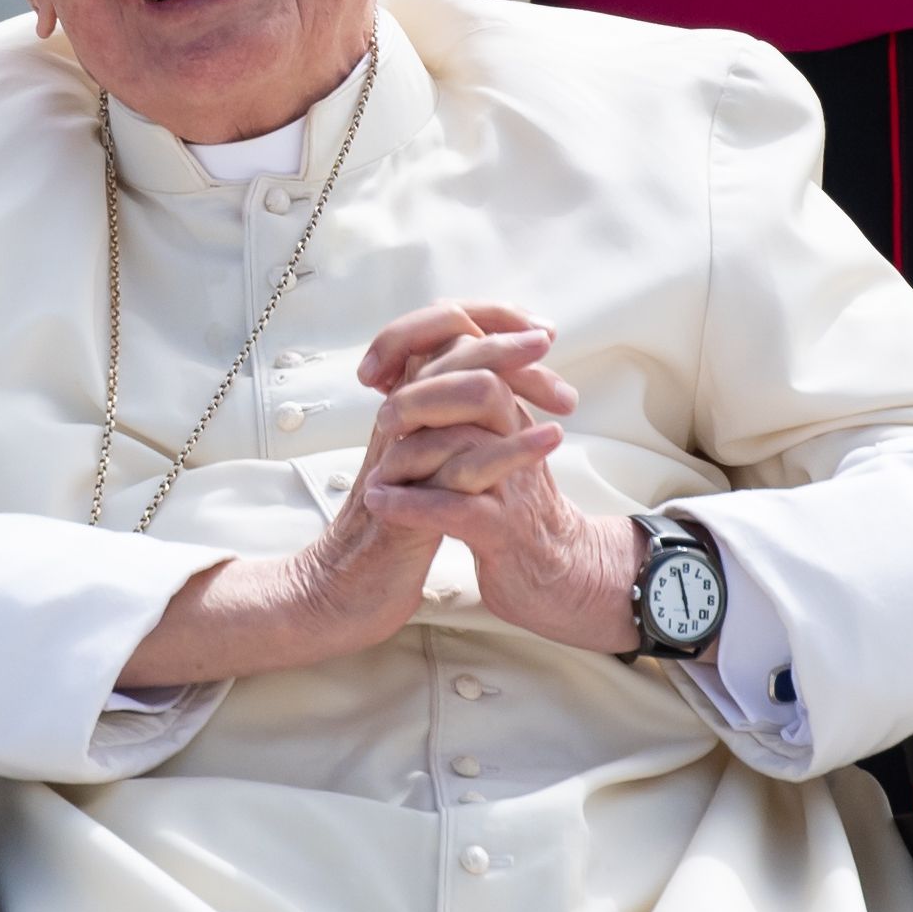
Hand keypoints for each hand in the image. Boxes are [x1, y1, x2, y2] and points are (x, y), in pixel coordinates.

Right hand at [117, 301, 586, 687]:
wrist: (348, 591)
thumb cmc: (396, 526)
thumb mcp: (426, 462)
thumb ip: (449, 421)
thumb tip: (492, 379)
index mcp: (405, 406)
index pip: (440, 332)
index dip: (489, 321)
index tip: (539, 331)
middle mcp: (398, 421)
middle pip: (446, 349)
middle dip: (504, 339)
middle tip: (547, 337)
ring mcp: (401, 458)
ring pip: (455, 397)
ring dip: (515, 385)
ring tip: (564, 394)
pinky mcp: (407, 503)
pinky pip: (461, 464)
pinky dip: (511, 450)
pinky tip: (549, 441)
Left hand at [356, 302, 645, 653]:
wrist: (555, 573)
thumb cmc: (510, 508)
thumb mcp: (492, 445)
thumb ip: (463, 407)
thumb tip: (416, 363)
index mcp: (509, 413)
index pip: (475, 351)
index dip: (421, 348)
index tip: (374, 371)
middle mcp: (517, 438)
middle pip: (480, 383)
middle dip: (423, 393)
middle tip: (386, 418)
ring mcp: (513, 483)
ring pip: (469, 442)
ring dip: (412, 451)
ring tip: (378, 466)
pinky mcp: (504, 530)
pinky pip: (458, 507)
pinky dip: (413, 505)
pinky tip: (382, 503)